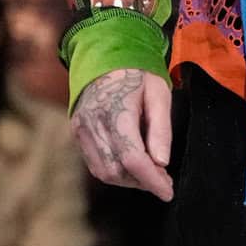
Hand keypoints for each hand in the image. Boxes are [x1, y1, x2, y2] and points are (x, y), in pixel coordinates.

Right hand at [72, 69, 173, 199]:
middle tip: (163, 180)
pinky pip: (95, 162)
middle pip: (117, 169)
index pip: (133, 158)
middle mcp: (93, 123)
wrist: (105, 53)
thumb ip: (160, 130)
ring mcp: (82, 129)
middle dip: (142, 181)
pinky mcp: (78, 132)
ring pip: (104, 171)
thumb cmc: (138, 72)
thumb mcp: (159, 94)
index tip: (168, 192)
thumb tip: (162, 163)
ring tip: (148, 173)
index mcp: (116, 111)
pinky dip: (114, 170)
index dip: (152, 180)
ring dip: (128, 179)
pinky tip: (131, 165)